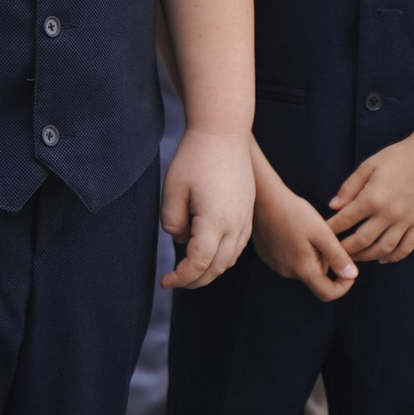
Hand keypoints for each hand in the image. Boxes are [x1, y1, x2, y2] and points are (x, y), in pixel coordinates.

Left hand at [161, 126, 255, 288]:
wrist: (224, 133)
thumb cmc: (195, 157)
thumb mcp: (172, 189)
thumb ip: (172, 222)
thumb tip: (181, 240)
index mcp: (215, 221)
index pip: (198, 263)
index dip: (181, 278)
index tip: (165, 281)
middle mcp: (236, 225)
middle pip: (216, 268)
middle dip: (194, 281)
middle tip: (174, 281)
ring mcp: (245, 220)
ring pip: (230, 261)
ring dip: (209, 271)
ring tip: (188, 271)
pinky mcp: (248, 213)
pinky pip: (238, 247)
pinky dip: (222, 259)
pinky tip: (208, 254)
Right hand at [251, 172, 356, 301]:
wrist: (262, 197)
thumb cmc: (293, 212)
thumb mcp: (321, 232)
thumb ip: (338, 256)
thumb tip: (352, 275)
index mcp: (303, 269)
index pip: (327, 293)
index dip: (343, 286)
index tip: (350, 270)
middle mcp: (287, 271)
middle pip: (316, 276)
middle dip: (325, 260)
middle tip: (323, 235)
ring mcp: (274, 264)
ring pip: (302, 267)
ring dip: (311, 254)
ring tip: (306, 230)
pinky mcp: (267, 255)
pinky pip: (289, 259)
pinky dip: (296, 250)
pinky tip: (293, 230)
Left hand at [325, 133, 413, 262]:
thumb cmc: (397, 157)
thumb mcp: (368, 166)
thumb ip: (349, 187)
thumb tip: (333, 206)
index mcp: (372, 197)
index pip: (345, 220)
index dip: (331, 230)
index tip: (322, 235)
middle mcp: (389, 213)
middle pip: (362, 241)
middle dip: (345, 250)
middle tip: (335, 253)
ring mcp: (406, 221)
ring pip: (383, 249)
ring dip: (366, 257)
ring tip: (355, 257)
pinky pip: (406, 248)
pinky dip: (393, 257)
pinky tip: (382, 258)